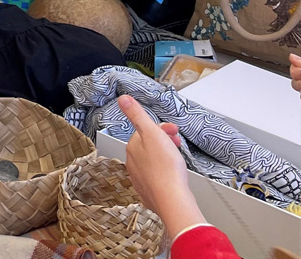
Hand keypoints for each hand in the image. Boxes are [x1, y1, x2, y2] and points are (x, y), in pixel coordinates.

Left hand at [119, 95, 204, 238]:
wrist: (172, 199)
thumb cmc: (166, 168)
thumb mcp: (152, 133)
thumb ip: (137, 115)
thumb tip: (123, 99)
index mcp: (132, 147)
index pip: (145, 131)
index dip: (162, 129)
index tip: (174, 132)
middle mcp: (132, 163)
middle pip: (149, 146)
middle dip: (164, 142)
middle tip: (177, 144)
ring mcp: (140, 178)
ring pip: (152, 161)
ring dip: (165, 156)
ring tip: (177, 160)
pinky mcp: (149, 192)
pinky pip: (156, 177)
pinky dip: (165, 173)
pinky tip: (173, 176)